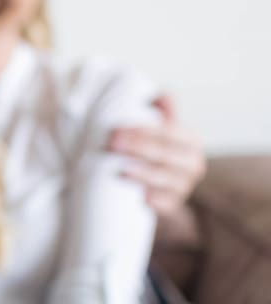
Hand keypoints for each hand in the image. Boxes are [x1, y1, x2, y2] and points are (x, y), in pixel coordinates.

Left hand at [108, 93, 206, 219]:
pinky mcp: (172, 206)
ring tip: (121, 170)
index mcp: (190, 141)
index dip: (143, 130)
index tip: (116, 130)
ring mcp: (183, 187)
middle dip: (139, 148)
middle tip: (112, 144)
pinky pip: (166, 204)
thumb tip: (163, 97)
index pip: (169, 132)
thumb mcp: (157, 129)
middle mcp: (193, 164)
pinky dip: (154, 200)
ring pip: (165, 179)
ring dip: (143, 174)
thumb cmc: (153, 152)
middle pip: (165, 154)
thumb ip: (160, 109)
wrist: (153, 189)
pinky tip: (139, 196)